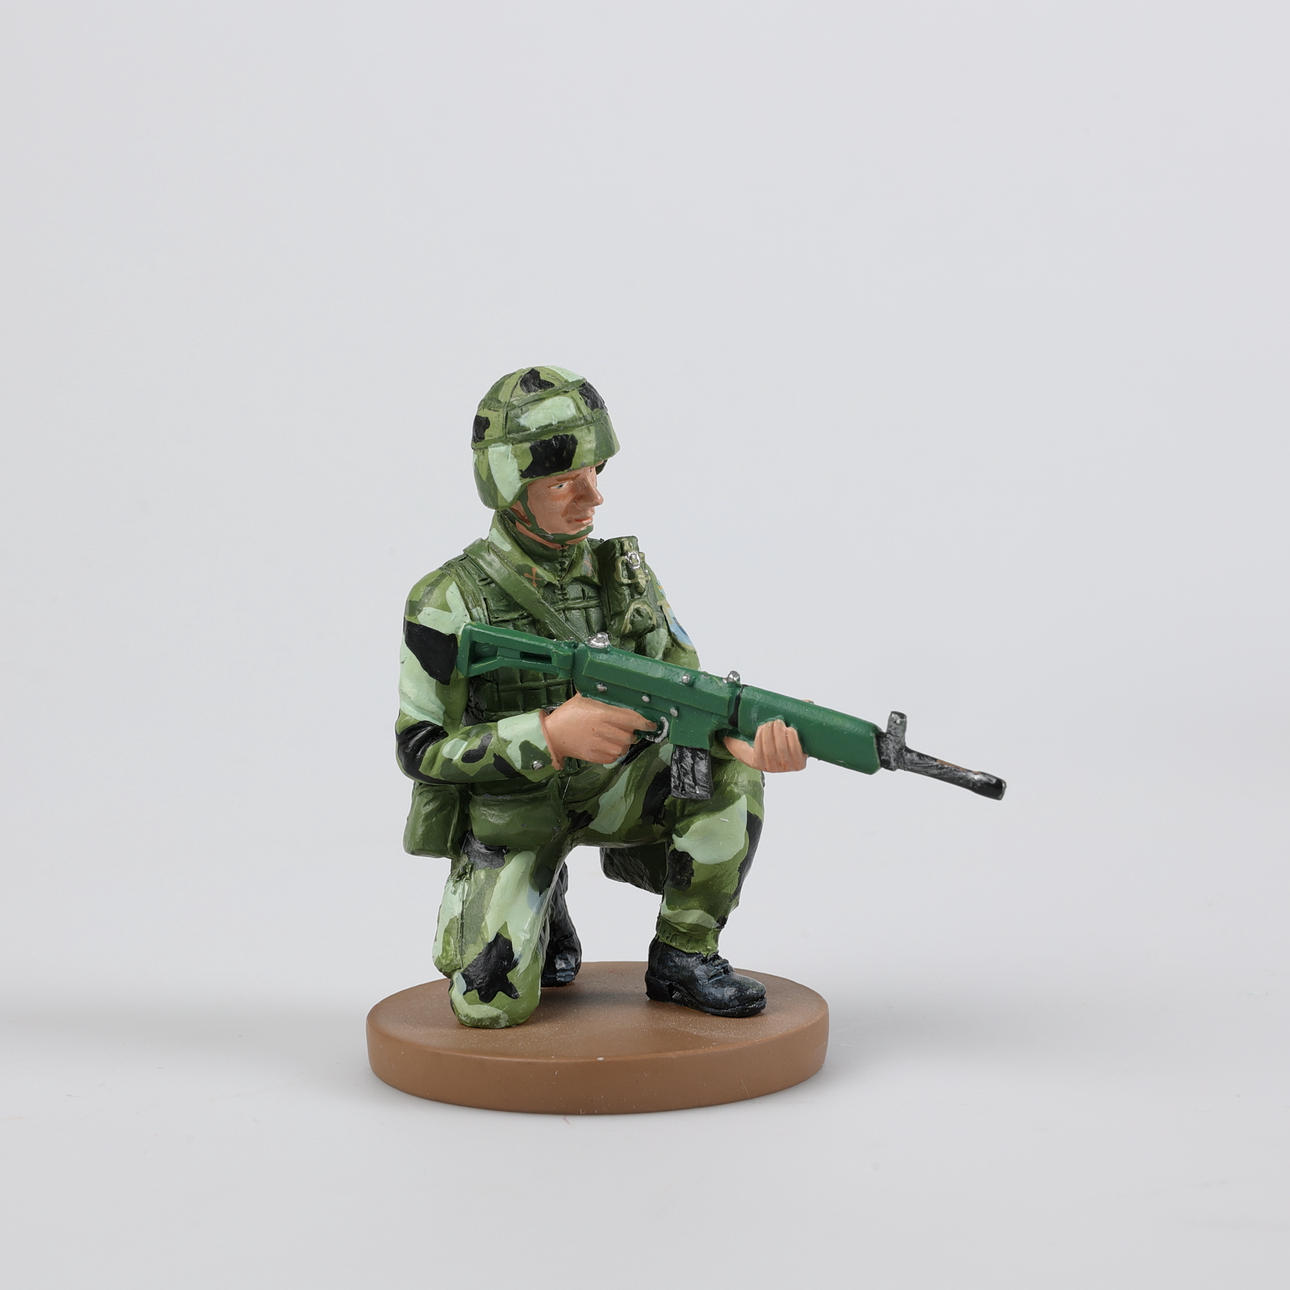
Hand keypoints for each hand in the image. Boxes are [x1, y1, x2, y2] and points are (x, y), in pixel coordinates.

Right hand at [540, 694, 656, 766]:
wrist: (551, 735)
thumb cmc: (568, 714)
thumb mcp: (583, 698)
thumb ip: (599, 694)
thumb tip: (614, 686)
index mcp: (601, 714)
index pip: (631, 719)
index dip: (645, 722)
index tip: (651, 724)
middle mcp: (602, 730)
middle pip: (630, 735)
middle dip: (632, 733)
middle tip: (626, 729)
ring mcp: (598, 745)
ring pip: (623, 748)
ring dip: (624, 744)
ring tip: (616, 738)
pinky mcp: (594, 756)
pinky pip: (613, 757)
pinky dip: (615, 753)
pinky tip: (608, 745)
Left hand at [723, 719, 807, 772]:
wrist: (761, 749)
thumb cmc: (782, 738)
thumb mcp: (794, 731)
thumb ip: (802, 718)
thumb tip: (808, 702)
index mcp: (799, 763)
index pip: (797, 754)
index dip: (793, 741)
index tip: (790, 728)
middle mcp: (786, 767)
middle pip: (782, 750)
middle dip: (779, 733)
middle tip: (778, 721)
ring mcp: (771, 767)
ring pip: (769, 751)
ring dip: (769, 733)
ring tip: (769, 723)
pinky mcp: (758, 764)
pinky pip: (759, 751)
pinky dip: (760, 737)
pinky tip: (762, 728)